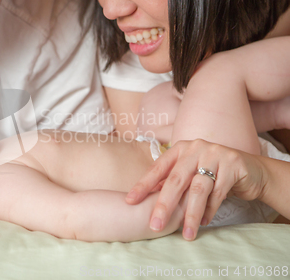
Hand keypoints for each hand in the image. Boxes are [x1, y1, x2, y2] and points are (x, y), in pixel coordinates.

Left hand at [125, 139, 266, 240]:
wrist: (251, 170)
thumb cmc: (213, 173)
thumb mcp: (190, 173)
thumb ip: (172, 182)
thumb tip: (146, 199)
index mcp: (180, 149)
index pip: (157, 168)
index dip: (143, 185)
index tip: (129, 201)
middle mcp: (195, 148)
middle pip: (176, 180)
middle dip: (164, 205)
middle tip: (155, 225)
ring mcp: (215, 154)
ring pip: (198, 188)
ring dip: (190, 214)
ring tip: (185, 233)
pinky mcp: (233, 164)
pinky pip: (218, 192)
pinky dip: (210, 209)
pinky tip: (203, 222)